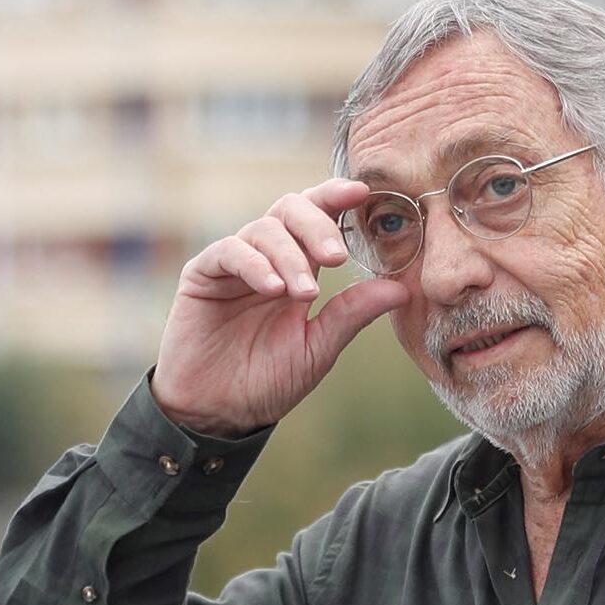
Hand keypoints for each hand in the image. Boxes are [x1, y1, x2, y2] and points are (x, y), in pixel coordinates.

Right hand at [151, 179, 409, 436]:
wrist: (219, 411)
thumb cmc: (268, 379)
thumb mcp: (319, 347)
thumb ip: (352, 313)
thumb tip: (402, 289)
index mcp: (298, 266)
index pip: (318, 216)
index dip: (336, 197)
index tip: (362, 193)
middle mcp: (266, 256)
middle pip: (291, 208)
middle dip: (318, 225)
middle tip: (336, 258)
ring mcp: (233, 263)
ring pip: (264, 229)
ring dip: (290, 257)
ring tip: (303, 294)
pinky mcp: (202, 274)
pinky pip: (229, 251)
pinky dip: (255, 264)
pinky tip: (273, 288)